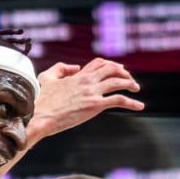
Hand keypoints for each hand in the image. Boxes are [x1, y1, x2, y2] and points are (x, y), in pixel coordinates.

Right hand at [27, 58, 143, 141]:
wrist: (40, 115)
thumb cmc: (41, 100)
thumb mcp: (46, 78)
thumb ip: (60, 68)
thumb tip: (75, 66)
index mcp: (77, 75)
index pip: (99, 63)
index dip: (110, 64)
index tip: (117, 69)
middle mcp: (87, 81)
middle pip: (113, 69)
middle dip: (124, 73)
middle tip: (129, 79)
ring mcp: (92, 93)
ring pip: (119, 82)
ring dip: (131, 84)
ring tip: (136, 88)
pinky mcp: (95, 105)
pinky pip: (119, 100)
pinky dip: (132, 103)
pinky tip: (139, 106)